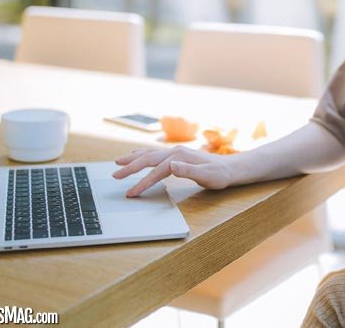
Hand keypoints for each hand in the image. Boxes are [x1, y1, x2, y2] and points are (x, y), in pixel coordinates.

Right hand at [112, 146, 233, 195]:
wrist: (230, 168)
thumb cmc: (219, 175)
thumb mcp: (207, 176)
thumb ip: (188, 170)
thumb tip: (171, 165)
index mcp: (179, 157)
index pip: (156, 171)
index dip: (142, 182)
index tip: (131, 193)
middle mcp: (175, 152)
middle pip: (147, 159)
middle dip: (130, 167)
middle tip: (115, 176)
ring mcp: (175, 152)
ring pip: (149, 154)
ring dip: (133, 159)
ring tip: (118, 162)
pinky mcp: (176, 155)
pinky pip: (154, 154)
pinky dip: (142, 155)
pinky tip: (136, 155)